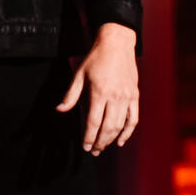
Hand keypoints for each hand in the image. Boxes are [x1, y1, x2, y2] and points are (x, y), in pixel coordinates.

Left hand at [56, 22, 138, 154]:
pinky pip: (134, 118)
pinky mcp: (135, 95)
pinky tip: (121, 140)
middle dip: (100, 142)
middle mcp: (115, 96)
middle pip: (108, 127)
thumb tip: (60, 109)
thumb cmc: (96, 58)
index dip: (89, 137)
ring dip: (112, 139)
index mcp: (100, 91)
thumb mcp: (80, 74)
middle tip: (94, 151)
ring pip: (120, 125)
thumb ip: (71, 94)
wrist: (117, 43)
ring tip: (104, 147)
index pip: (94, 122)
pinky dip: (128, 131)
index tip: (85, 146)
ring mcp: (127, 96)